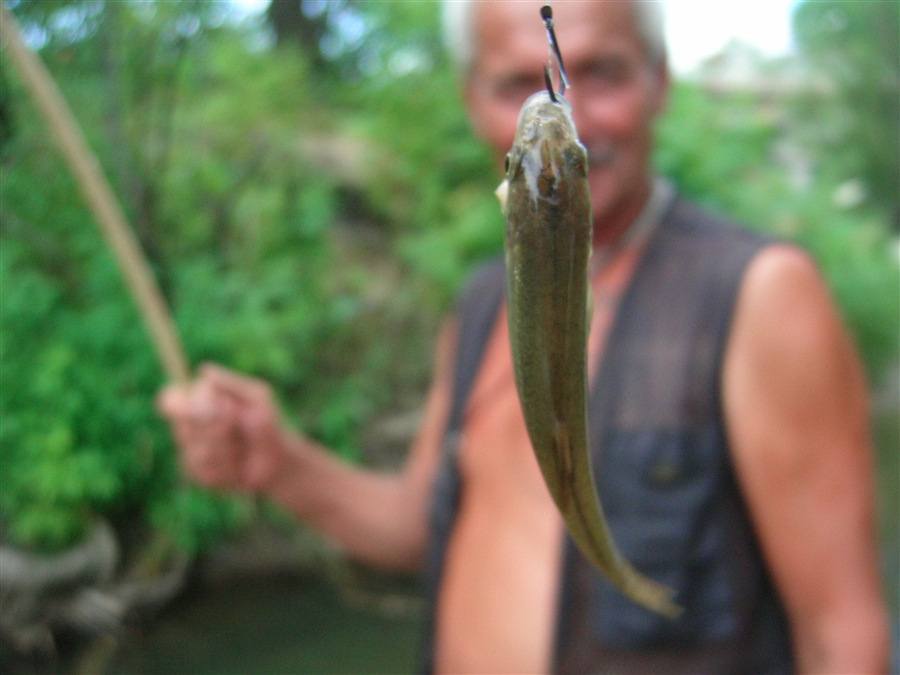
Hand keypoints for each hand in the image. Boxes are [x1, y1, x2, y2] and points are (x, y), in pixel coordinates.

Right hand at [157, 364, 285, 492]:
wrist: (277, 461)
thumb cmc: (267, 423)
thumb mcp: (257, 398)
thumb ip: (231, 384)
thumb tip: (204, 371)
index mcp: (198, 401)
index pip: (171, 398)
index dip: (179, 405)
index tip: (204, 409)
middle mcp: (188, 425)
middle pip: (185, 427)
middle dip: (218, 427)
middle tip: (238, 425)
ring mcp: (190, 451)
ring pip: (199, 451)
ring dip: (229, 448)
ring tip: (243, 446)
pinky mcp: (198, 473)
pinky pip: (207, 471)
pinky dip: (230, 467)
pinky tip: (240, 465)